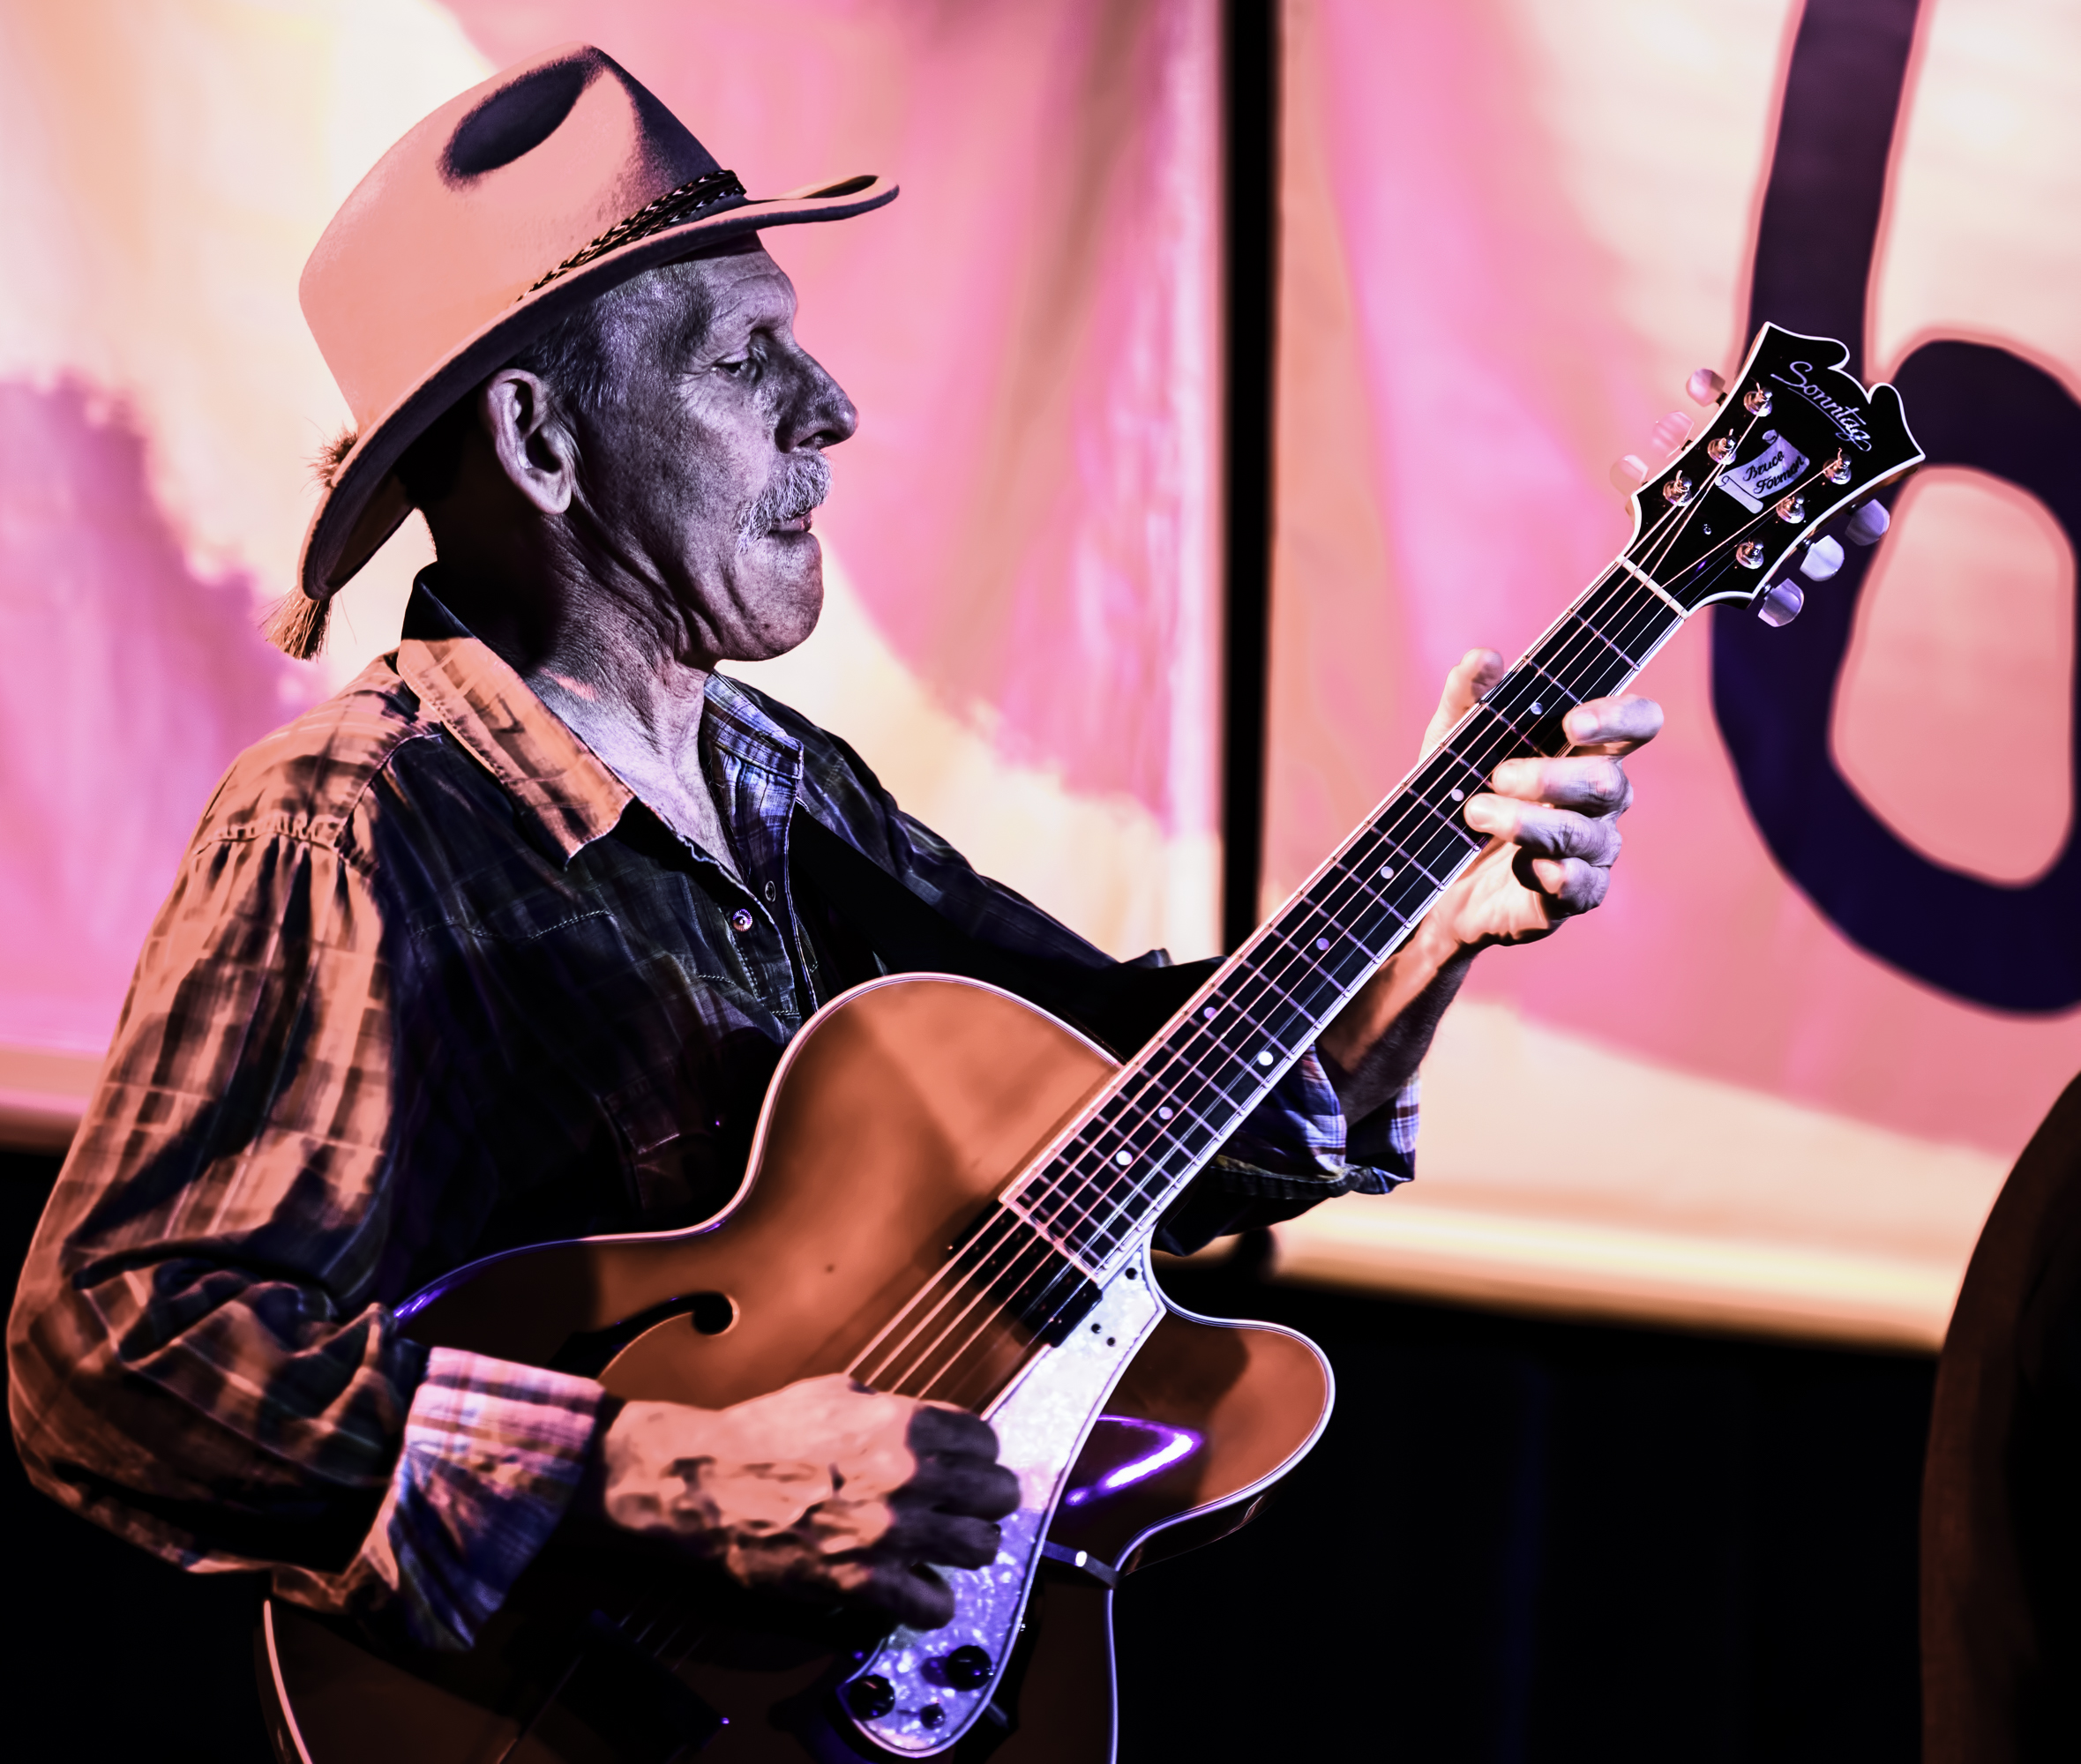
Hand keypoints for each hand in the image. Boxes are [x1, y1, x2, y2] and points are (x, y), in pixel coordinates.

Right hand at [579, 1373, 1020, 1628]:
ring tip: (947, 1548)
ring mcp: (890, 1533)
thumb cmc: (764, 1433)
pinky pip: (934, 1604)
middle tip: (969, 1509)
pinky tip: (917, 1587)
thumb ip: (895, 1410)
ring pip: (979, 1549)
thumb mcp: (839, 1393)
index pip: (986, 1442)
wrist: (706, 1481)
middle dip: (986, 1502)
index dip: (981, 1456)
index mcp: (905, 1424)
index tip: (971, 1467)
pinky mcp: (863, 1583)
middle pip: (996, 1497)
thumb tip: (932, 1427)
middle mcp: (909, 1476)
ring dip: (967, 1549)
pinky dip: (932, 1600)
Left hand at [1423, 647, 1662, 949]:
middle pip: (1608, 781)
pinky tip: (1530, 865)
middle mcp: (1600, 801)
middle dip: (1552, 776)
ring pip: (1585, 834)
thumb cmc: (1457, 796)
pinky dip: (1558, 873)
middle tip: (1498, 776)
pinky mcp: (1570, 896)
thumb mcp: (1449, 745)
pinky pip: (1582, 886)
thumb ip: (1467, 700)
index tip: (1573, 722)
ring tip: (1477, 814)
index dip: (1619, 718)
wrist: (1428, 877)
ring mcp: (1590, 850)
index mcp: (1585, 752)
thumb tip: (1483, 657)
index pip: (1637, 724)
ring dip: (1530, 822)